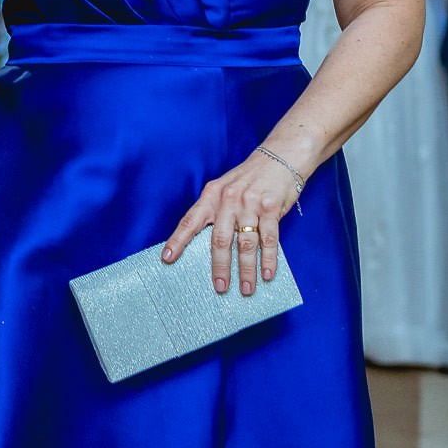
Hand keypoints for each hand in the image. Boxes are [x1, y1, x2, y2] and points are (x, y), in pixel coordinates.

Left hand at [160, 148, 304, 296]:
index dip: (178, 241)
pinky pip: (269, 239)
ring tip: (246, 289)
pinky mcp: (271, 208)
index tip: (167, 259)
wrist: (279, 158)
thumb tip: (206, 245)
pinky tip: (267, 274)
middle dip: (219, 267)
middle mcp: (228, 200)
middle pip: (220, 240)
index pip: (190, 221)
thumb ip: (215, 211)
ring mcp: (250, 204)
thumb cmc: (249, 178)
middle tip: (220, 287)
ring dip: (246, 270)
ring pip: (246, 244)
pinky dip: (268, 259)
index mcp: (211, 195)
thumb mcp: (224, 188)